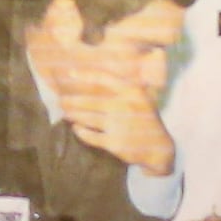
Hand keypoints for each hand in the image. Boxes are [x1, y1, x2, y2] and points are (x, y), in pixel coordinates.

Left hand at [47, 38, 177, 176]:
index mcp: (132, 92)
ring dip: (73, 115)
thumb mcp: (142, 99)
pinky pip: (89, 135)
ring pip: (87, 118)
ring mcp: (118, 125)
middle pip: (90, 101)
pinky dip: (80, 132)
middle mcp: (124, 106)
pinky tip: (76, 128)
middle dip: (72, 101)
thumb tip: (94, 81)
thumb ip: (124, 89)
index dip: (86, 74)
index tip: (70, 73)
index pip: (104, 78)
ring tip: (66, 113)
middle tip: (61, 100)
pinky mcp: (113, 142)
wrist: (158, 148)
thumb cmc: (146, 120)